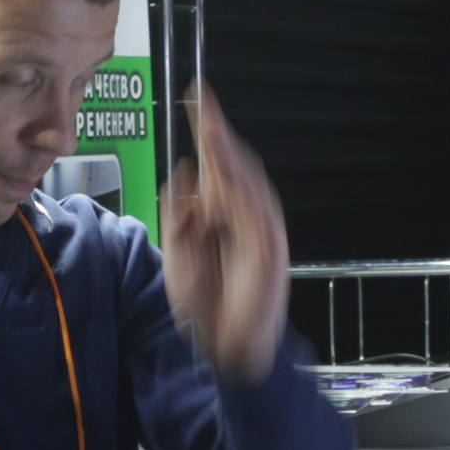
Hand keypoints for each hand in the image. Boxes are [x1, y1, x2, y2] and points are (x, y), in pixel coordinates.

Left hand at [166, 84, 289, 382]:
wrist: (227, 350)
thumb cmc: (206, 308)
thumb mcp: (178, 252)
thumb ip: (180, 212)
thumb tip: (185, 168)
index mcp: (222, 216)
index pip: (215, 166)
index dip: (207, 132)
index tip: (196, 98)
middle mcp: (243, 218)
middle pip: (233, 166)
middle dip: (218, 134)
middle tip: (203, 102)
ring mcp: (260, 233)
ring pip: (248, 182)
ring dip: (231, 154)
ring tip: (211, 128)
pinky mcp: (270, 251)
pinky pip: (260, 213)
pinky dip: (246, 191)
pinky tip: (229, 170)